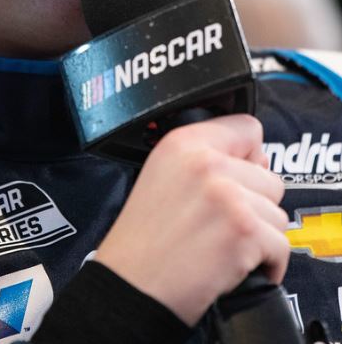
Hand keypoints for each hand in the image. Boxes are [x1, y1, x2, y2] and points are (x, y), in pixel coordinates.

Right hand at [94, 114, 289, 325]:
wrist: (131, 286)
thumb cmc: (142, 240)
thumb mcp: (162, 175)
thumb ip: (207, 157)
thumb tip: (259, 158)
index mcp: (183, 143)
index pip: (246, 127)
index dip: (247, 156)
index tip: (235, 179)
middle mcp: (206, 162)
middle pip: (268, 177)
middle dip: (253, 205)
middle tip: (219, 224)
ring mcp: (227, 195)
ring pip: (277, 213)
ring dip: (259, 236)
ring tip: (223, 245)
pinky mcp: (243, 231)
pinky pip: (281, 246)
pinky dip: (267, 264)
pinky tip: (237, 267)